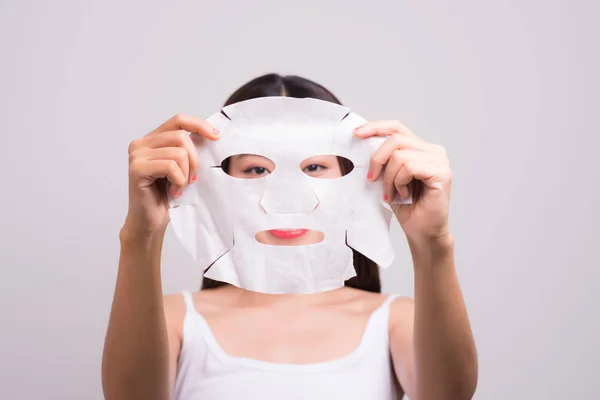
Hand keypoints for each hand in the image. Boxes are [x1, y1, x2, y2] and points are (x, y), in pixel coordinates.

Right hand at [123, 114, 219, 239]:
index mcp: (152, 139)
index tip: (217, 136)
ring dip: (185, 174)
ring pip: (178, 153)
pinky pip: (170, 167)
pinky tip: (172, 192)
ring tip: (179, 187)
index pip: (179, 120)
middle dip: (194, 160)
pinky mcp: (136, 169)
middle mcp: (141, 143)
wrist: (151, 221)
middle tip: (192, 179)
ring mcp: (136, 155)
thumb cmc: (167, 196)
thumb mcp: (182, 168)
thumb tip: (214, 135)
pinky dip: (178, 182)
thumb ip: (188, 150)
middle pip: (181, 137)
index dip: (199, 125)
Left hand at [354, 120, 451, 244]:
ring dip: (388, 177)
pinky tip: (403, 195)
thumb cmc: (407, 207)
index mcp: (421, 148)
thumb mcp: (388, 178)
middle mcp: (434, 151)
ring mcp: (440, 161)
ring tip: (392, 193)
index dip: (376, 127)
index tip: (356, 133)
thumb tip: (361, 142)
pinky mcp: (442, 173)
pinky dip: (399, 182)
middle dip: (377, 159)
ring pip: (400, 155)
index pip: (397, 128)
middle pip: (396, 139)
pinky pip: (409, 167)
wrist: (422, 232)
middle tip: (372, 179)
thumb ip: (383, 160)